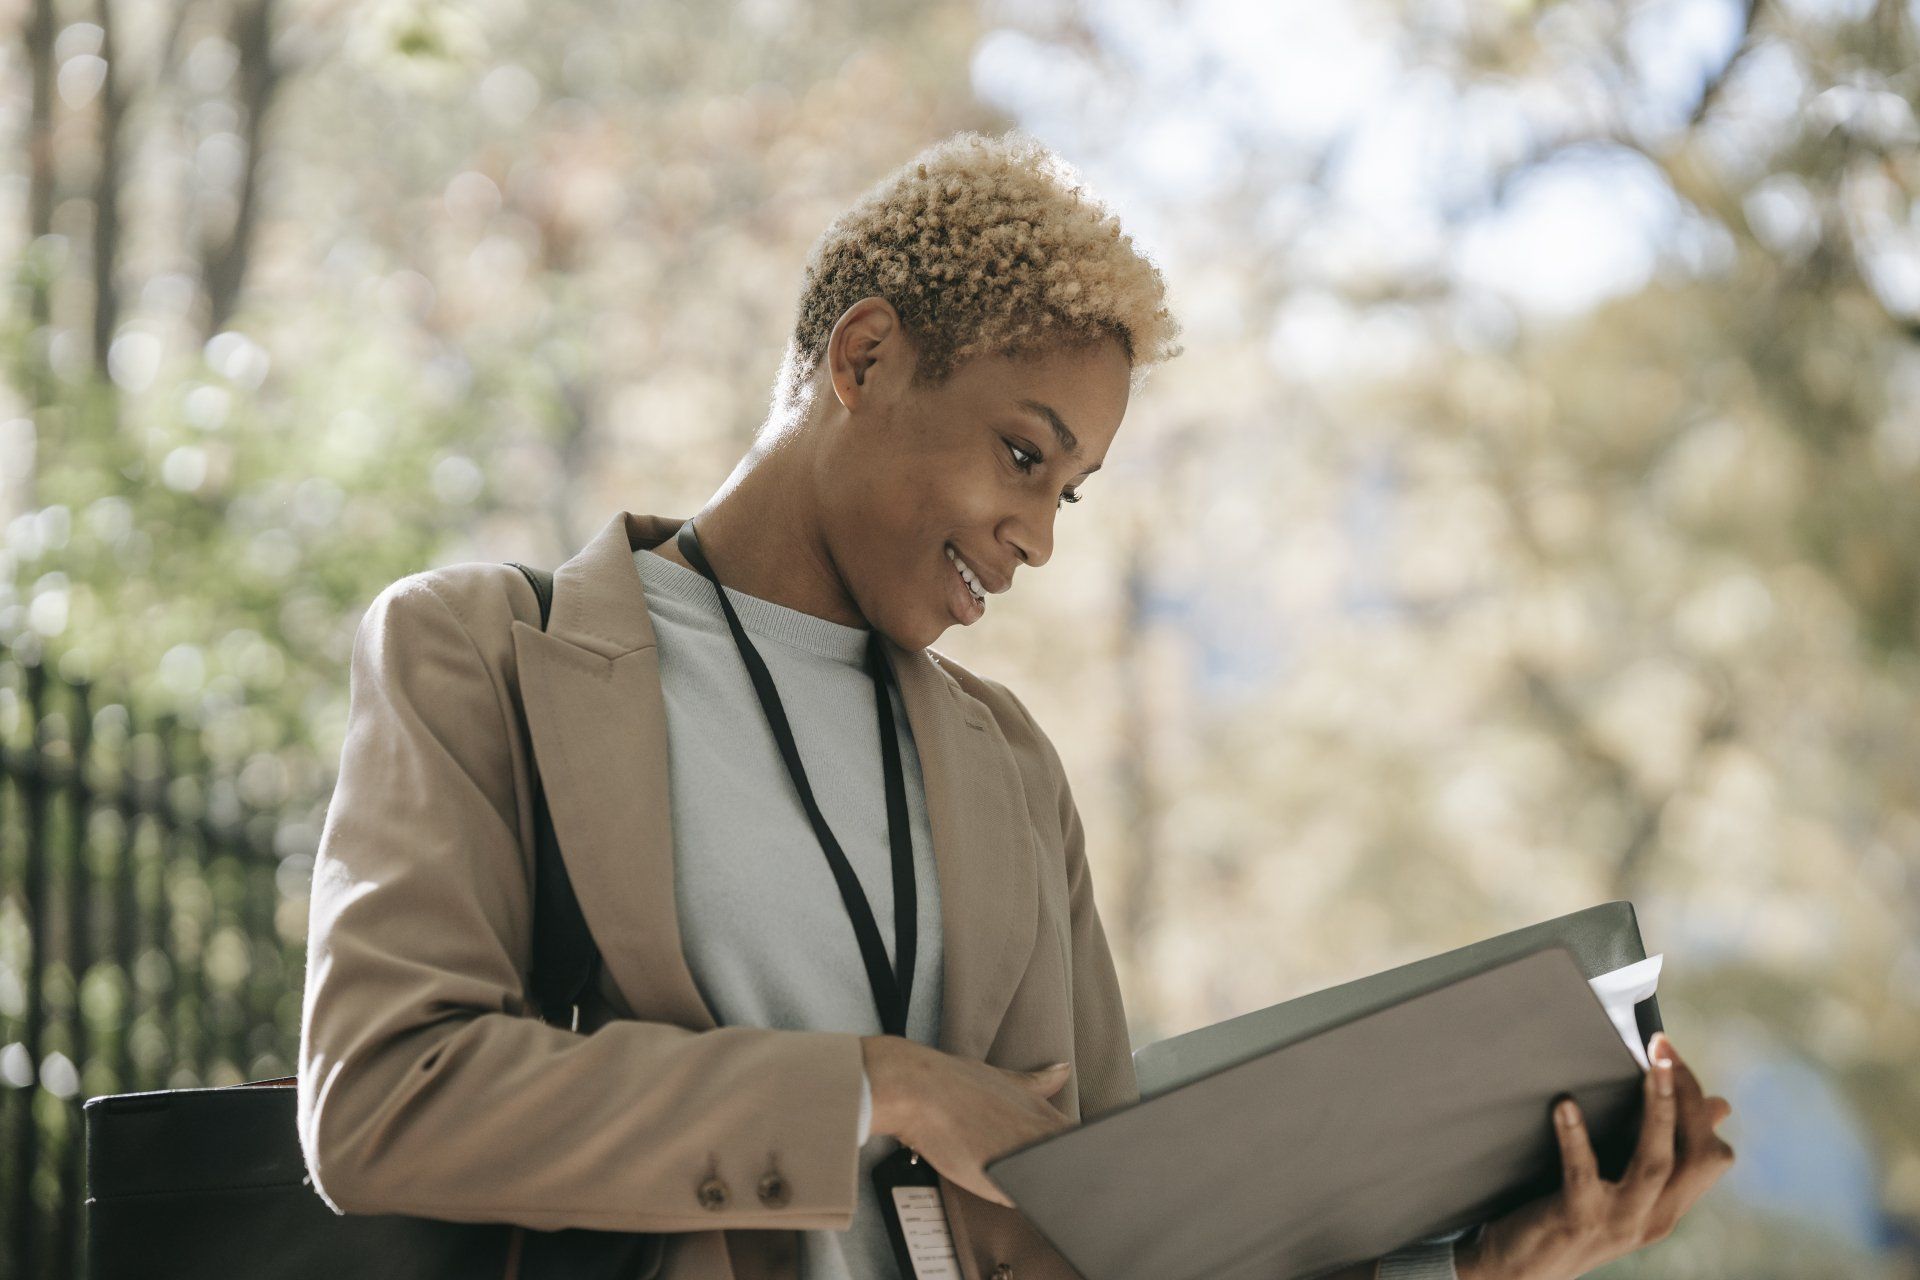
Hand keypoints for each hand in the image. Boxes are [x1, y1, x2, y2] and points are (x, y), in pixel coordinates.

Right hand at [860, 1035, 1073, 1206]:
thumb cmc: (955, 1085)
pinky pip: (1024, 1204)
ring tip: (1014, 1179)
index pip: (1084, 1147)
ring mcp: (1027, 1164)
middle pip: (1075, 1171)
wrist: (917, 1092)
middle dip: (1064, 1176)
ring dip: (1042, 1190)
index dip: (1077, 1156)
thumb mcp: (1002, 1080)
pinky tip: (1003, 1191)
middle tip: (1040, 1172)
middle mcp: (1045, 1139)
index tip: (1063, 1158)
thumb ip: (1037, 1083)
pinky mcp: (1004, 1188)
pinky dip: (1020, 1202)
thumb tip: (1063, 1070)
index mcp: (1049, 1116)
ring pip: (1051, 1190)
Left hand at [1455, 1032, 1735, 1279]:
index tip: (1672, 1057)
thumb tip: (1720, 1105)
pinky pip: (1583, 1175)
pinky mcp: (1577, 1220)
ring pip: (1654, 1163)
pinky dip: (1575, 1138)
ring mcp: (1618, 1222)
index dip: (1695, 1103)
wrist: (1516, 1272)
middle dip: (1684, 1097)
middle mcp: (1654, 1217)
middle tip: (1664, 1048)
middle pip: (1695, 1154)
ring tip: (1651, 1066)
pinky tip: (1565, 1105)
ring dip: (1656, 1110)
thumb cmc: (1570, 1216)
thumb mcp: (1625, 1185)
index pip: (1709, 1152)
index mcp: (1669, 1207)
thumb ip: (1663, 1149)